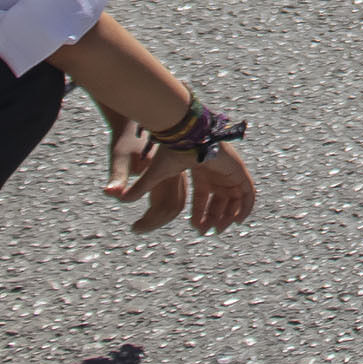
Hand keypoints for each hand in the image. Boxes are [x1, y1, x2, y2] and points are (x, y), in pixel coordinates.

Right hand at [105, 131, 258, 236]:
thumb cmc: (171, 148)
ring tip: (218, 229)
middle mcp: (215, 170)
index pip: (203, 195)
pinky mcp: (237, 168)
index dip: (201, 213)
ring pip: (234, 197)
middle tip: (209, 231)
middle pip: (221, 199)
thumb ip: (139, 187)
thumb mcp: (155, 173)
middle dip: (215, 217)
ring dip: (229, 216)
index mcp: (199, 170)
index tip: (197, 228)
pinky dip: (247, 205)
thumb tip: (115, 197)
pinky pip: (248, 190)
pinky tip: (239, 219)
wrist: (185, 132)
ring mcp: (228, 169)